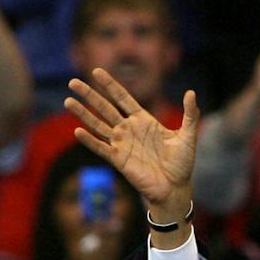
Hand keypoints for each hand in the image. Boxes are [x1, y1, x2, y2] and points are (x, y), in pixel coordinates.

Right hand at [68, 71, 200, 218]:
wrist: (175, 188)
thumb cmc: (182, 163)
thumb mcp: (188, 135)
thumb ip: (190, 114)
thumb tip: (191, 92)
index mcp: (143, 120)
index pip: (123, 98)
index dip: (110, 85)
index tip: (96, 71)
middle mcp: (129, 130)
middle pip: (105, 108)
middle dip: (89, 95)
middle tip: (73, 82)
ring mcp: (122, 144)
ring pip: (98, 125)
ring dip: (83, 114)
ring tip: (68, 101)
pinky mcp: (118, 160)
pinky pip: (101, 148)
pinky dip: (90, 140)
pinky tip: (77, 130)